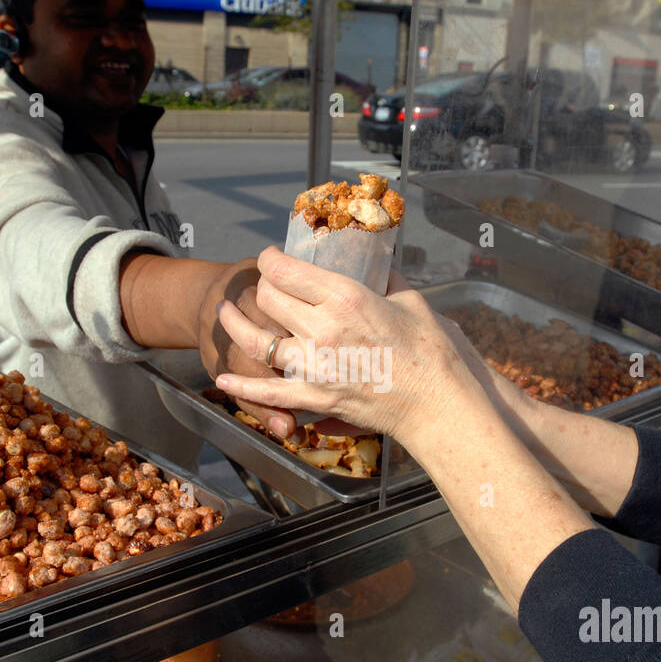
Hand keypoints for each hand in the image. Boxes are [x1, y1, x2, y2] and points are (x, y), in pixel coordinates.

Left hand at [212, 247, 466, 439]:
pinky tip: (223, 379)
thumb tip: (377, 268)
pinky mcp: (316, 398)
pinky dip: (242, 387)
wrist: (437, 404)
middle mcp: (322, 328)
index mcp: (345, 297)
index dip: (270, 259)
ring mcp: (315, 366)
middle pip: (268, 299)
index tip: (271, 257)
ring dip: (236, 325)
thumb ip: (386, 282)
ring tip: (225, 313)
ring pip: (257, 340)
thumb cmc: (432, 352)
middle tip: (265, 286)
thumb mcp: (410, 302)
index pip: (285, 270)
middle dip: (262, 287)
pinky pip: (268, 392)